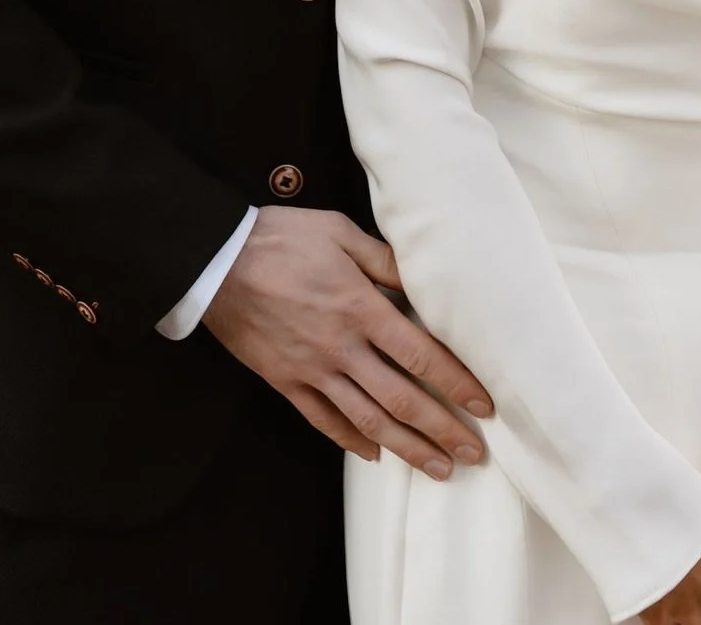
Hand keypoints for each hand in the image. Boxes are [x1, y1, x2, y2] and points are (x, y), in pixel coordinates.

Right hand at [202, 206, 493, 479]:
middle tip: (473, 454)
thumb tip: (422, 279)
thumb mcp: (340, 232)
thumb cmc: (282, 238)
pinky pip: (323, 420)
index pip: (421, 355)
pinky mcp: (285, 381)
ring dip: (407, 448)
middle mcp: (341, 347)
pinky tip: (375, 455)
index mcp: (360, 307)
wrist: (217, 260)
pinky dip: (351, 442)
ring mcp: (312, 370)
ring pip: (367, 420)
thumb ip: (385, 260)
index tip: (484, 406)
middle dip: (442, 429)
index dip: (457, 383)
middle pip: (401, 399)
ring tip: (438, 468)